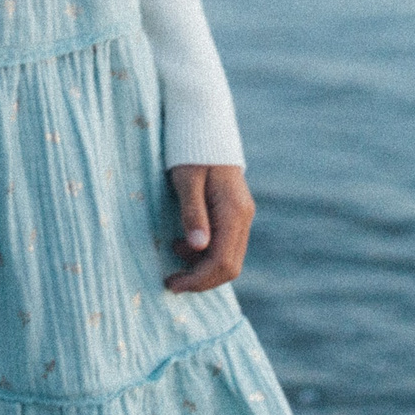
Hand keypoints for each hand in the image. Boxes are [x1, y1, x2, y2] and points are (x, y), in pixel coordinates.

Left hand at [164, 163, 252, 292]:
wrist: (205, 130)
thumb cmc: (192, 152)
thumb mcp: (186, 180)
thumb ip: (193, 213)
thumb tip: (198, 248)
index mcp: (234, 212)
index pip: (222, 262)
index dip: (198, 279)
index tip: (172, 284)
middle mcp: (243, 218)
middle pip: (229, 266)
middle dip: (200, 280)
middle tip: (171, 283)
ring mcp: (241, 217)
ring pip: (228, 258)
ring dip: (201, 267)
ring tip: (173, 253)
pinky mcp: (234, 215)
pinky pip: (224, 245)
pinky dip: (204, 253)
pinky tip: (182, 243)